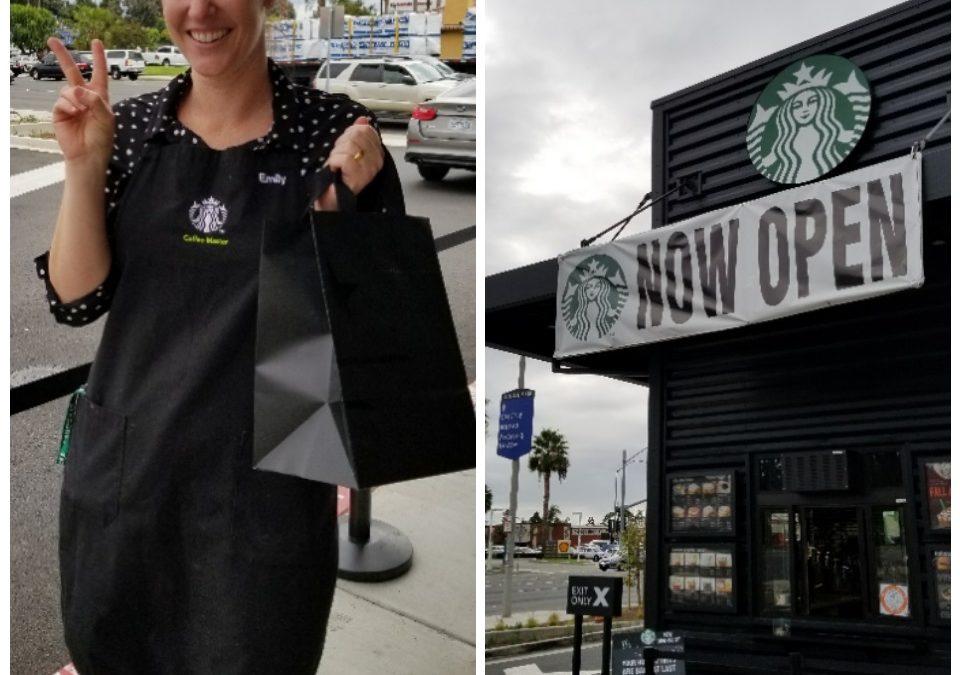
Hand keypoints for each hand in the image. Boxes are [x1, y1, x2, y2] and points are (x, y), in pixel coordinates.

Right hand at [48, 37, 113, 167]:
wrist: (88, 154)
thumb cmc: (101, 137)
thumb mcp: (106, 117)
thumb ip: (95, 100)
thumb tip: (77, 89)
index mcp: (99, 96)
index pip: (99, 73)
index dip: (99, 57)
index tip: (96, 42)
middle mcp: (84, 97)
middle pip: (72, 71)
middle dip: (63, 56)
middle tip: (52, 40)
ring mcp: (70, 103)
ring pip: (67, 89)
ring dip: (75, 99)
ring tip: (81, 113)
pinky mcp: (60, 111)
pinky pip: (61, 101)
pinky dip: (68, 106)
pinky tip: (74, 115)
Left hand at [315, 117, 384, 210]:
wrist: (333, 197)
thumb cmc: (340, 176)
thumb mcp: (348, 149)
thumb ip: (357, 133)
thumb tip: (362, 119)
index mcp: (378, 153)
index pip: (366, 130)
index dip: (350, 135)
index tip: (346, 148)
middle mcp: (377, 161)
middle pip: (357, 134)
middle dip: (343, 143)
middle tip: (341, 158)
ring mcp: (369, 168)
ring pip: (350, 144)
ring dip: (337, 153)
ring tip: (338, 165)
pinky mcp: (359, 174)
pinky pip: (344, 157)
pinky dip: (334, 161)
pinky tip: (336, 170)